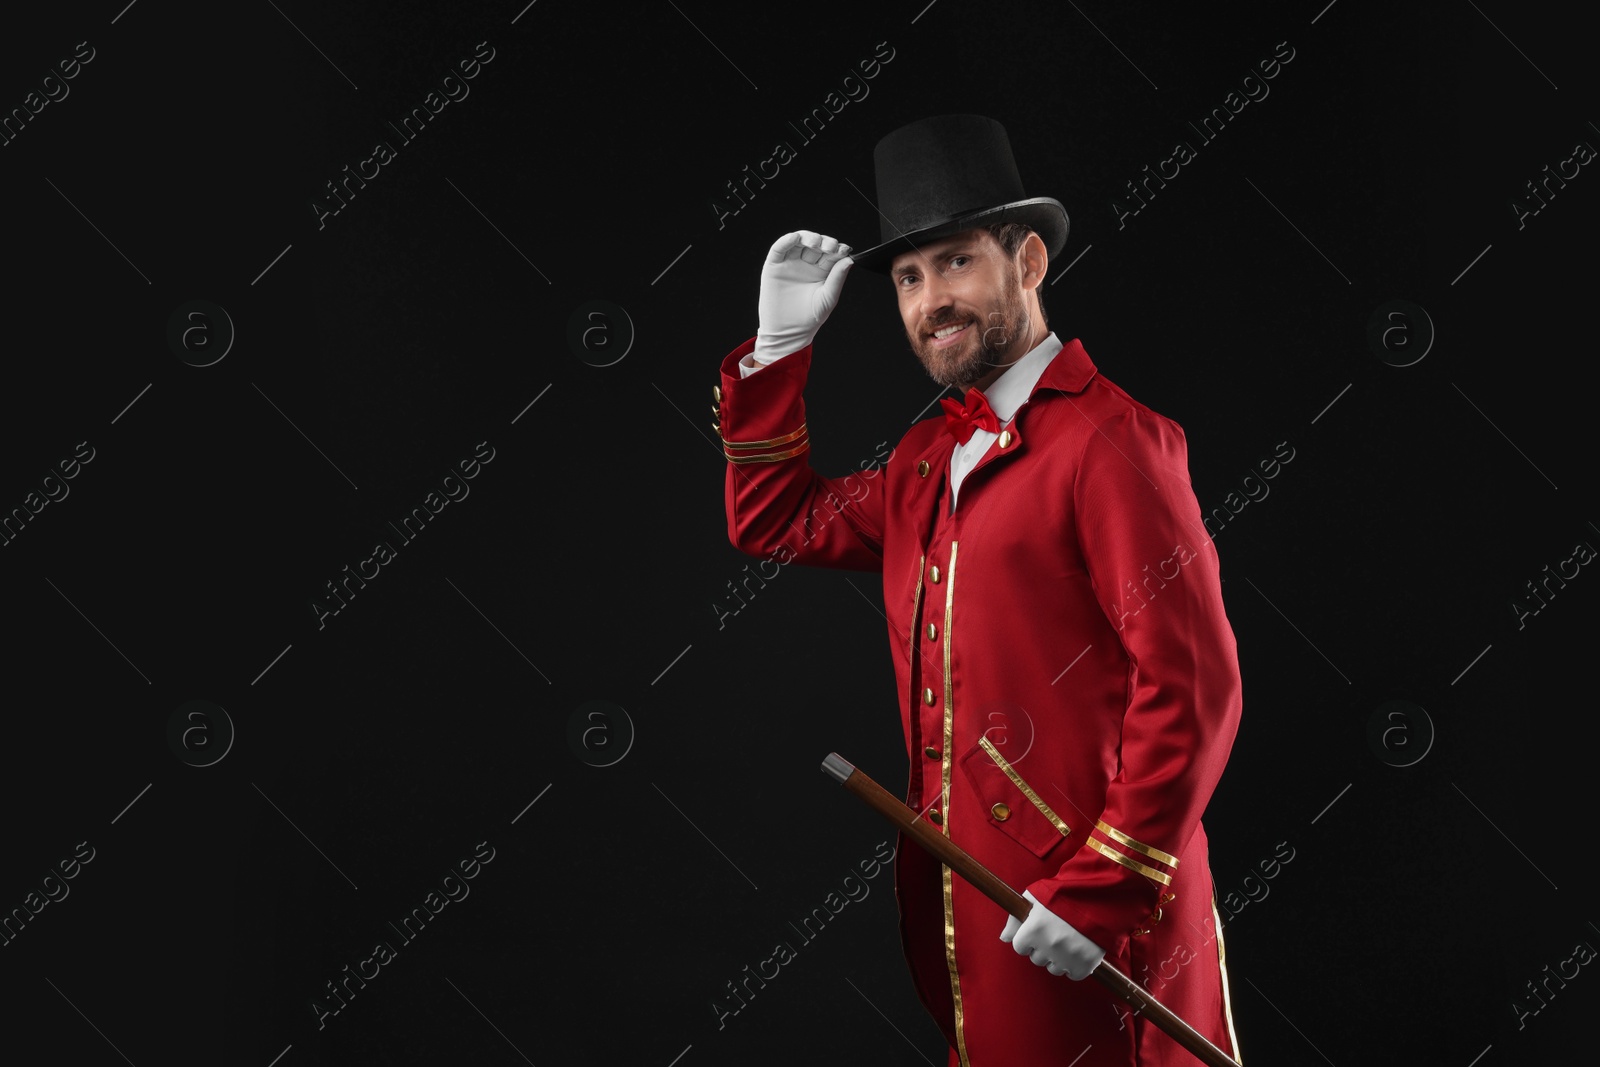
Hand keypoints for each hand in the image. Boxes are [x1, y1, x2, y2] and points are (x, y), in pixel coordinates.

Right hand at [753, 230, 853, 363]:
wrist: (788, 332)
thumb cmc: (809, 318)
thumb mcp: (828, 298)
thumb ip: (837, 278)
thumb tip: (849, 259)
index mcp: (822, 271)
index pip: (831, 253)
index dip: (837, 248)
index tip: (843, 250)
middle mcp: (806, 264)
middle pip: (816, 244)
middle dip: (824, 241)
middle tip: (830, 247)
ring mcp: (790, 264)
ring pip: (799, 242)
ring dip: (808, 237)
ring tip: (815, 243)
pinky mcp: (774, 266)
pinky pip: (779, 248)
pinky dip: (786, 240)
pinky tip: (795, 238)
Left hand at [999, 890, 1106, 979]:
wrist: (1099, 896)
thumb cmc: (1063, 894)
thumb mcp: (1034, 897)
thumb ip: (1015, 918)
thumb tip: (1004, 938)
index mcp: (1033, 929)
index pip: (1019, 947)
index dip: (1027, 938)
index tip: (1037, 930)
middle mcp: (1048, 945)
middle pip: (1036, 959)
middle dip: (1042, 947)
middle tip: (1055, 932)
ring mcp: (1067, 956)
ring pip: (1053, 969)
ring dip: (1058, 958)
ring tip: (1068, 940)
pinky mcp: (1085, 964)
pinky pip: (1073, 975)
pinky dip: (1075, 966)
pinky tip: (1078, 951)